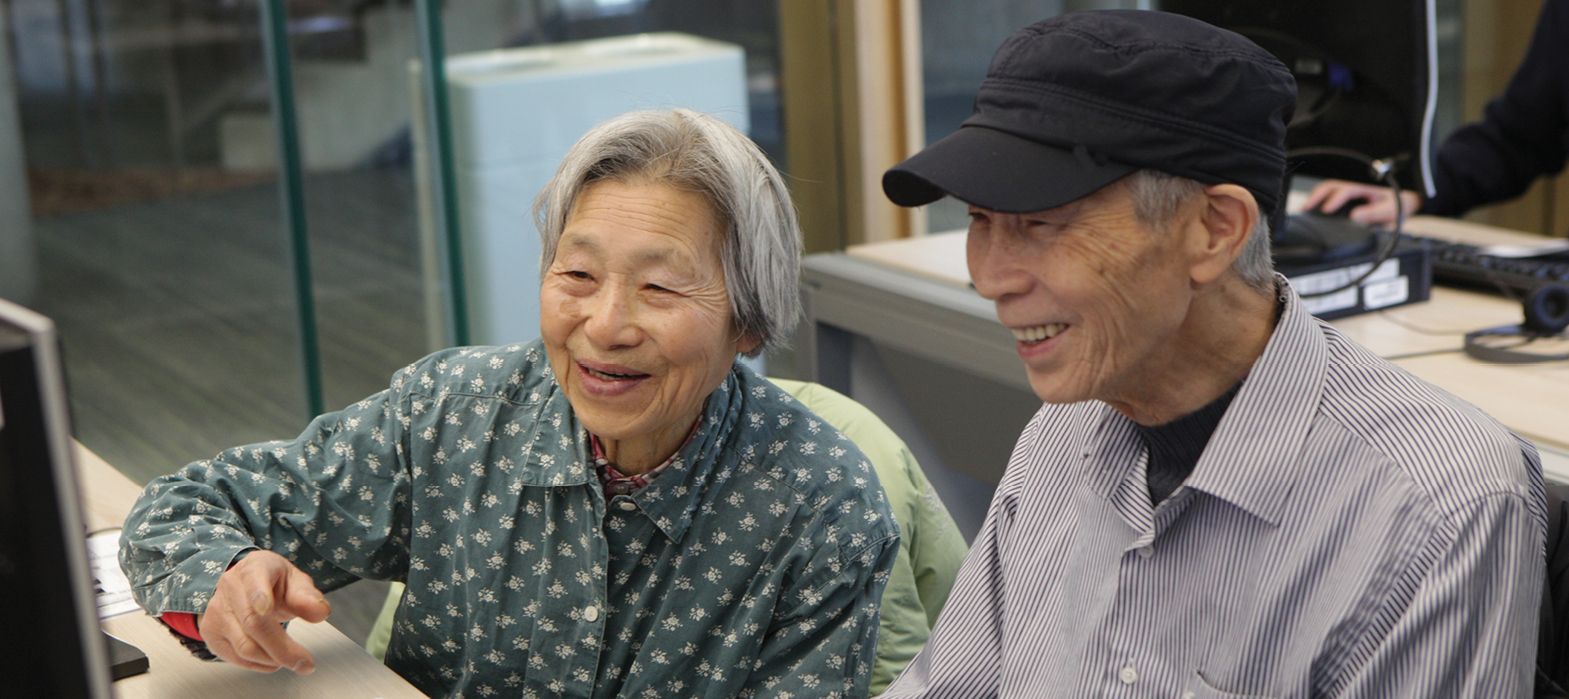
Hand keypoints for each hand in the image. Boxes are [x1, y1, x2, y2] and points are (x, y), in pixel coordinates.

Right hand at [197, 550, 330, 673]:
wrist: (245, 585)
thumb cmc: (273, 582)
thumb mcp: (295, 581)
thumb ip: (307, 597)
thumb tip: (320, 613)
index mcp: (254, 569)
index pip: (254, 581)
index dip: (259, 596)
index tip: (267, 609)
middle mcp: (230, 588)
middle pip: (253, 623)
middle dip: (282, 648)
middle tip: (304, 663)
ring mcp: (216, 611)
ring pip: (243, 645)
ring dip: (272, 659)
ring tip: (292, 660)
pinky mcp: (210, 632)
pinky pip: (235, 657)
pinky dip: (258, 665)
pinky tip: (272, 661)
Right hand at [1300, 179, 1421, 226]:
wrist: (1407, 201)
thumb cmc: (1399, 204)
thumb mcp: (1390, 209)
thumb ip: (1374, 213)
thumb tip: (1354, 217)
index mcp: (1364, 187)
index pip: (1345, 190)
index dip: (1334, 199)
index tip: (1325, 210)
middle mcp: (1355, 185)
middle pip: (1330, 186)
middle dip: (1316, 196)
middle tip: (1306, 209)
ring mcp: (1351, 190)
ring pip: (1328, 189)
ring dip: (1315, 197)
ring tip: (1305, 209)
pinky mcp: (1349, 196)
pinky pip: (1331, 195)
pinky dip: (1320, 200)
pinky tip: (1314, 210)